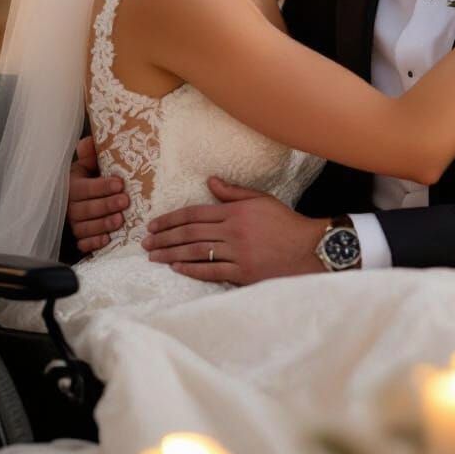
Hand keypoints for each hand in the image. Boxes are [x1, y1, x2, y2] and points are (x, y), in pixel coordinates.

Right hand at [67, 136, 128, 253]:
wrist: (82, 199)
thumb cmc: (90, 179)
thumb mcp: (88, 165)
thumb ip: (89, 154)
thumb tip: (89, 141)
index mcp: (72, 186)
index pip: (84, 188)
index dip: (101, 186)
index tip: (119, 183)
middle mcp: (70, 206)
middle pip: (85, 209)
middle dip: (106, 205)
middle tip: (125, 201)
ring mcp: (73, 224)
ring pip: (85, 227)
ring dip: (102, 225)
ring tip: (120, 220)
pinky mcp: (79, 238)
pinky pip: (83, 243)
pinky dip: (93, 243)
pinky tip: (106, 240)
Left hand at [141, 178, 326, 283]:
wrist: (309, 248)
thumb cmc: (285, 223)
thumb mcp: (261, 199)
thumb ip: (233, 192)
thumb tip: (210, 180)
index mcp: (235, 212)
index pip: (194, 214)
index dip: (171, 219)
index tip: (153, 225)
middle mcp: (232, 232)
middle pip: (190, 234)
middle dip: (164, 238)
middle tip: (145, 243)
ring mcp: (237, 253)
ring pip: (195, 253)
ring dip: (171, 254)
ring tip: (153, 257)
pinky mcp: (243, 273)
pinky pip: (211, 271)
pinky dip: (191, 270)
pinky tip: (176, 268)